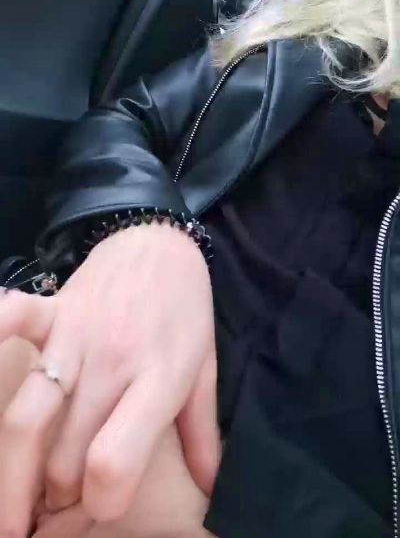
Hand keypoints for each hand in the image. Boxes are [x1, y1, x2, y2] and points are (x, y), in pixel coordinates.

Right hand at [0, 221, 218, 535]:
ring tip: (18, 501)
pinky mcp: (50, 311)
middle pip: (63, 453)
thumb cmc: (184, 311)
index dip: (103, 499)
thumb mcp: (205, 368)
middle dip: (59, 494)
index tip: (103, 505)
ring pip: (28, 415)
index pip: (114, 458)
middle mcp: (112, 362)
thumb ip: (203, 432)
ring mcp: (75, 335)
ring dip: (16, 469)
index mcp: (159, 379)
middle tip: (62, 502)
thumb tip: (210, 489)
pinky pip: (10, 322)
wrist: (159, 242)